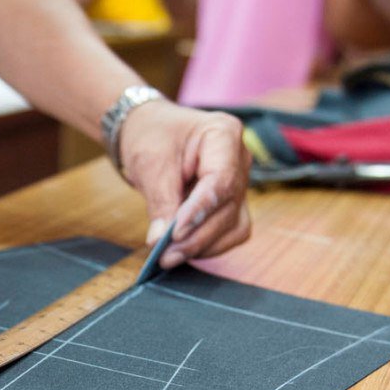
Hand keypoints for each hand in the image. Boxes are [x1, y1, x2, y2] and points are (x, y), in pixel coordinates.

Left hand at [117, 101, 251, 268]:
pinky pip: (230, 232)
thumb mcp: (149, 163)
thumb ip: (159, 202)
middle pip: (227, 207)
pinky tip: (182, 250)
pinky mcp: (233, 204)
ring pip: (233, 226)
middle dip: (196, 236)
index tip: (175, 234)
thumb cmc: (151, 137)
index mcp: (224, 134)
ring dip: (202, 246)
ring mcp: (240, 183)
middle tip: (164, 255)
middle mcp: (240, 159)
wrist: (151, 132)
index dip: (199, 211)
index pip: (221, 180)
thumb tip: (160, 242)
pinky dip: (208, 246)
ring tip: (169, 256)